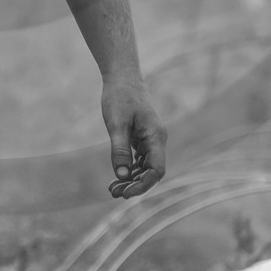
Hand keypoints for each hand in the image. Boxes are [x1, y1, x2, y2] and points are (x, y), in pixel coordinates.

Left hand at [102, 77, 166, 198]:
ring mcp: (150, 139)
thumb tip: (122, 176)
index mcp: (156, 136)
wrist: (122, 77)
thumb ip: (119, 150)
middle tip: (114, 193)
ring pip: (145, 167)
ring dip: (131, 180)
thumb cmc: (120, 96)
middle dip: (135, 185)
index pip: (157, 170)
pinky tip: (117, 176)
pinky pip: (139, 159)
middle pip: (151, 172)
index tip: (125, 193)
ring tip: (113, 189)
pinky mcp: (142, 137)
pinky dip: (129, 169)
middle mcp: (157, 140)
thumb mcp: (116, 123)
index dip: (143, 185)